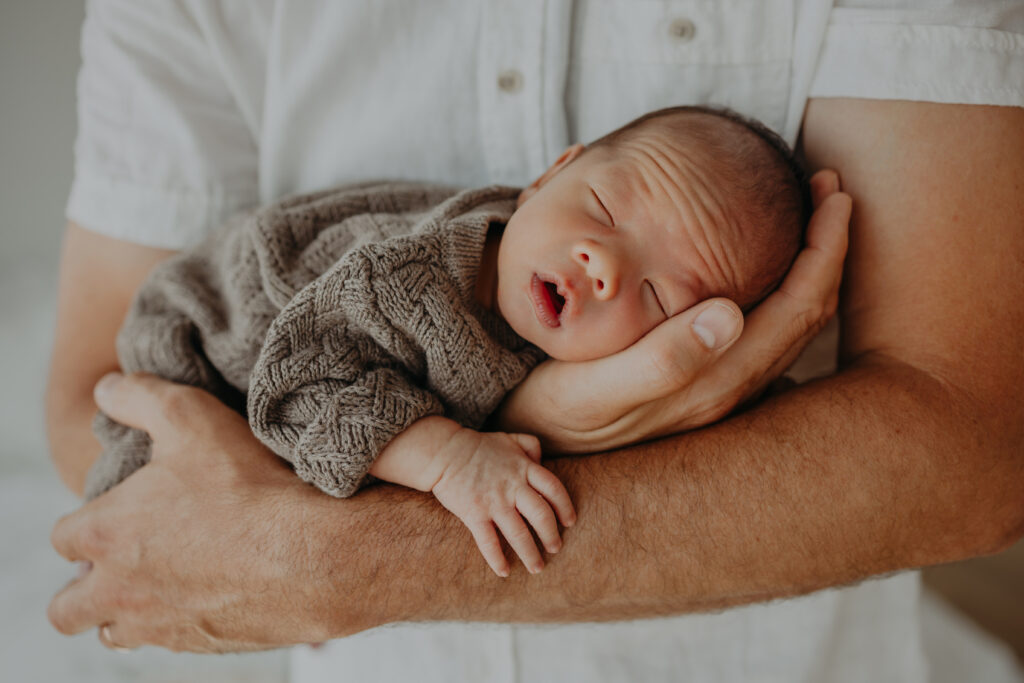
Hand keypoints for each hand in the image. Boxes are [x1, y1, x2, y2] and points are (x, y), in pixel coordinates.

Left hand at [47, 372, 365, 651]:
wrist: (313, 554)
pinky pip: (170, 642)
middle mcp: (120, 590)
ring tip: (163, 580)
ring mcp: (159, 624)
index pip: (64, 539)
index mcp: (107, 534)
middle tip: (125, 559)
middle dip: (85, 587)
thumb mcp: (192, 417)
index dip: (87, 522)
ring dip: (126, 610)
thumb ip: (141, 397)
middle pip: (68, 608)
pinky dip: (178, 622)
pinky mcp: (200, 644)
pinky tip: (212, 591)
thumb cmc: (249, 486)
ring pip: (115, 633)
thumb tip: (107, 388)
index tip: (118, 510)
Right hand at [430, 429, 575, 576]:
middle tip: (556, 548)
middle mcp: (512, 486)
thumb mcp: (509, 438)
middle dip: (551, 536)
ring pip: (519, 534)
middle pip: (541, 515)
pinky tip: (504, 571)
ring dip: (531, 554)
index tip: (570, 522)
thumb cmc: (478, 447)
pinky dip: (497, 559)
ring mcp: (493, 501)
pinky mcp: (474, 514)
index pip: (554, 489)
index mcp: (524, 468)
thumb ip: (530, 446)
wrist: (444, 452)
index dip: (565, 507)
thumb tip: (542, 462)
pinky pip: (489, 542)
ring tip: (537, 567)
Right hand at [495, 170, 850, 452]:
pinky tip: (758, 269)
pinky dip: (780, 289)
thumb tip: (730, 314)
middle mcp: (728, 389)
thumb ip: (662, 359)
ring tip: (807, 219)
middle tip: (828, 190)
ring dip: (808, 268)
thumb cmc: (555, 414)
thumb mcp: (596, 388)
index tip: (832, 191)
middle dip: (828, 248)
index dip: (825, 246)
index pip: (799, 306)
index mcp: (716, 381)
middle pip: (807, 312)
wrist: (533, 450)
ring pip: (789, 324)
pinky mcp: (699, 386)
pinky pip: (764, 333)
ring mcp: (717, 391)